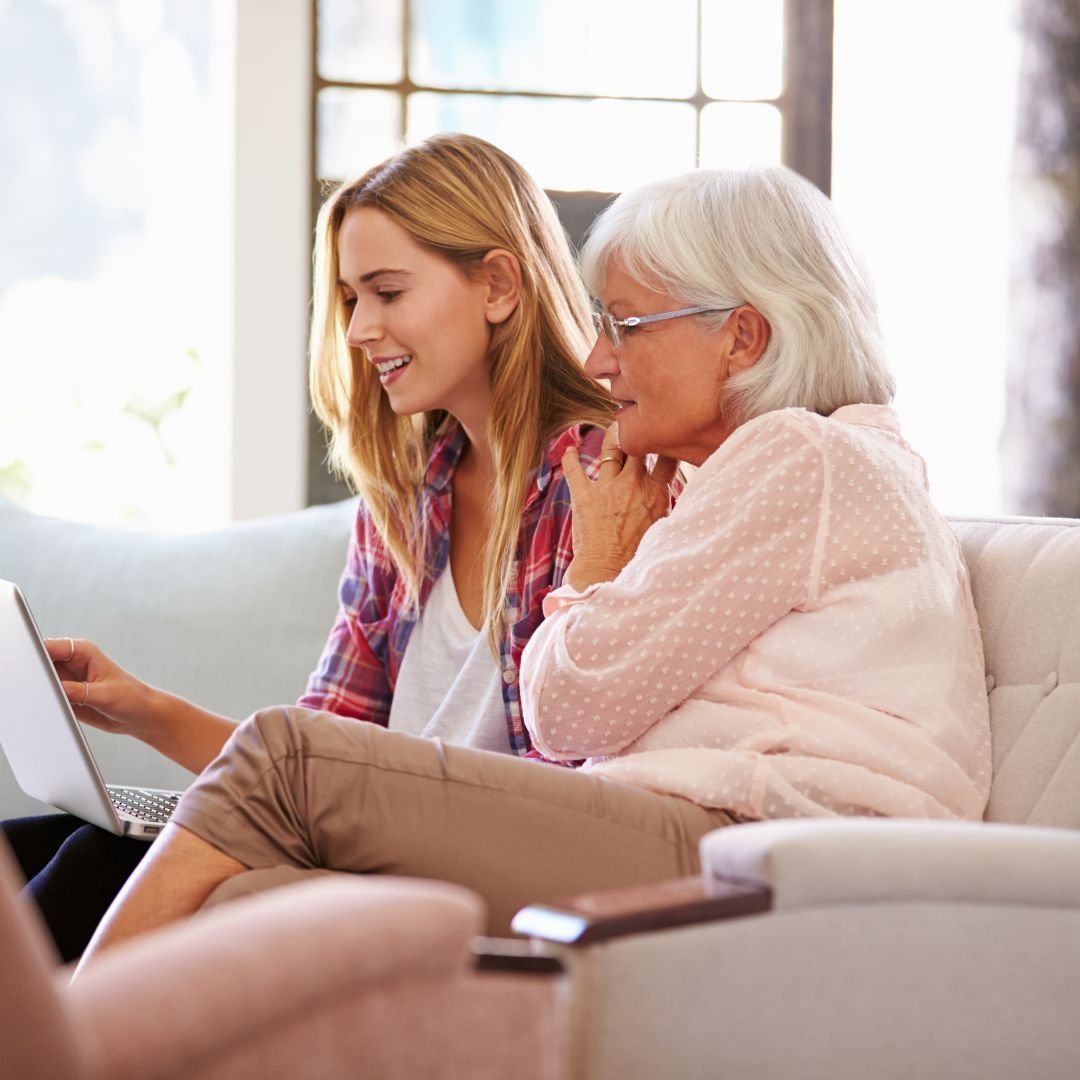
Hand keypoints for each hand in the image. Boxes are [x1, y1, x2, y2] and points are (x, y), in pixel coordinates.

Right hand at [43, 637, 156, 738]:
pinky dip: (45, 703)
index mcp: (83, 651)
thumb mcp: (103, 695)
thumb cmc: (131, 698)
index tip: (28, 669)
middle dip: (34, 676)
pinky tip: (52, 709)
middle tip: (37, 690)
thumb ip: (75, 691)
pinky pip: (47, 697)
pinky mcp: (66, 695)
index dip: (34, 655)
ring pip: (41, 682)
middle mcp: (72, 662)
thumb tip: (52, 688)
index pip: (48, 647)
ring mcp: (67, 680)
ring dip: (40, 691)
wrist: (141, 716)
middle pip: (40, 664)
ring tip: (51, 702)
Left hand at [561, 423, 678, 590]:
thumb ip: (666, 504)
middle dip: (638, 433)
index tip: (664, 437)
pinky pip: (575, 470)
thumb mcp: (664, 527)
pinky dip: (571, 458)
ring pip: (610, 449)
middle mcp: (631, 484)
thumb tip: (677, 492)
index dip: (666, 443)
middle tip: (637, 426)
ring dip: (612, 438)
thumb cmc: (640, 556)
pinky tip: (570, 449)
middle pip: (637, 444)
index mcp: (655, 492)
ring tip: (614, 432)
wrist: (608, 573)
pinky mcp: (583, 496)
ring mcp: (606, 488)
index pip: (666, 456)